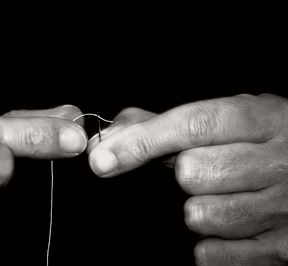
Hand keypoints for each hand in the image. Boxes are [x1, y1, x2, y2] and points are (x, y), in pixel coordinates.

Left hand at [87, 94, 287, 264]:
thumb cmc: (266, 143)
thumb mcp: (231, 119)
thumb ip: (168, 122)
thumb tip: (114, 135)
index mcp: (262, 120)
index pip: (193, 126)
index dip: (142, 142)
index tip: (102, 158)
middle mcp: (278, 164)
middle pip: (191, 173)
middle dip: (185, 172)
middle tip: (210, 168)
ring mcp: (283, 210)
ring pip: (200, 215)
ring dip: (201, 207)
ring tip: (227, 194)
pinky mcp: (280, 249)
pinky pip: (212, 252)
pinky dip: (212, 240)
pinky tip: (235, 222)